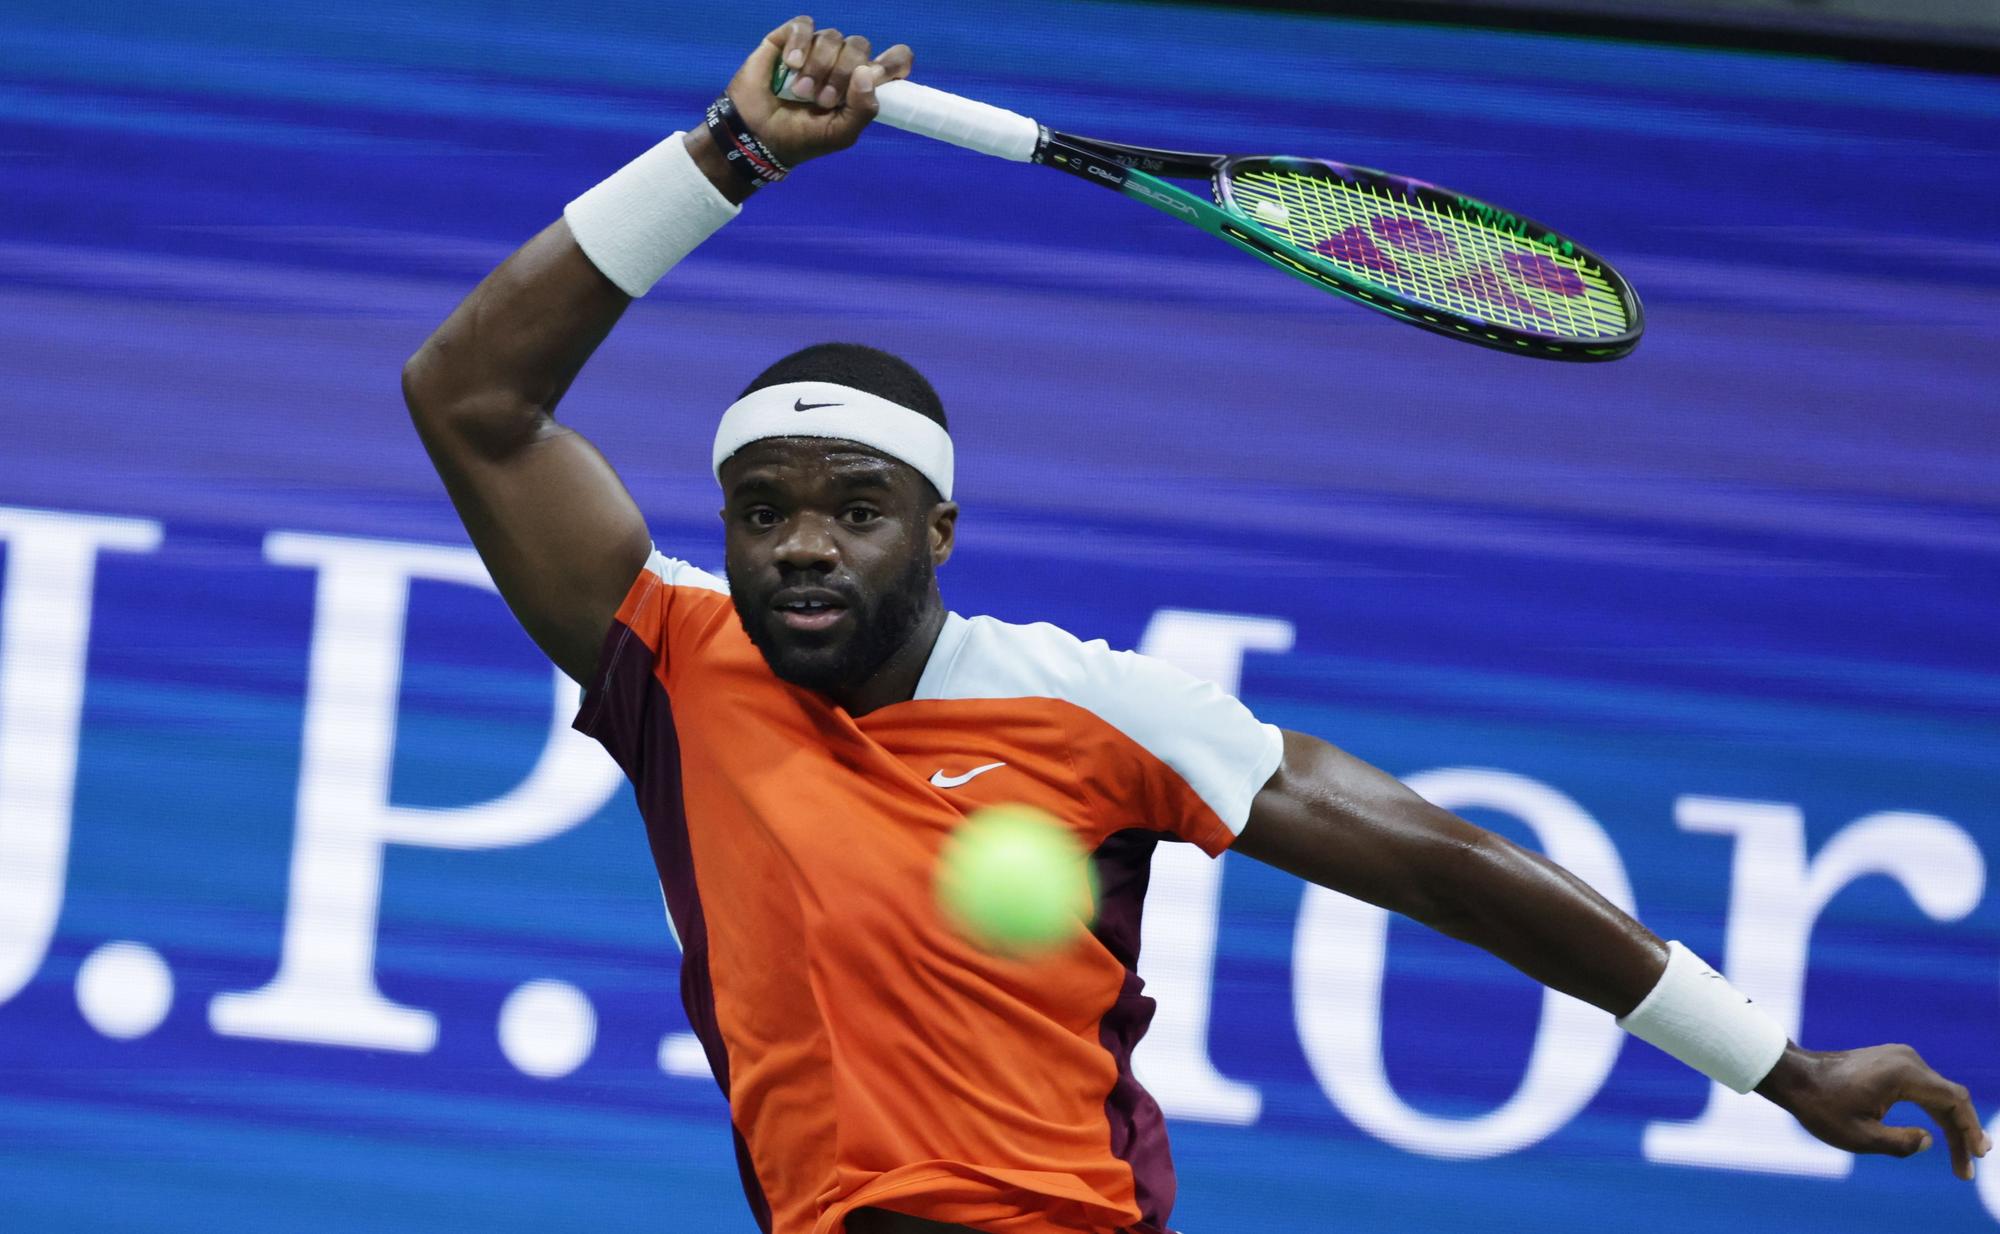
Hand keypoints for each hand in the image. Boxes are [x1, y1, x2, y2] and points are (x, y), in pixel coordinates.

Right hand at [726, 15, 912, 167]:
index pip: (893, 60)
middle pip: (859, 46)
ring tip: (800, 92)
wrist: (758, 136)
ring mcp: (816, 49)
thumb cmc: (801, 138)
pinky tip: (790, 64)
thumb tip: (866, 72)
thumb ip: (863, 109)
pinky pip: (804, 25)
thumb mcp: (840, 134)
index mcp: (860, 85)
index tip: (879, 75)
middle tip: (822, 100)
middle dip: (842, 74)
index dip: (894, 62)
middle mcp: (842, 63)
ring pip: (832, 37)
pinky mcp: (790, 39)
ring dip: (818, 66)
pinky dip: (800, 44)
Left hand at [1759, 1043, 1991, 1179]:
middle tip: (1967, 1169)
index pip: (1953, 1100)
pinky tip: (1941, 1134)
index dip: (1970, 1129)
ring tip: (1960, 1160)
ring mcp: (1899, 1057)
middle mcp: (1907, 1059)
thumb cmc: (1821, 1107)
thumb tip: (1930, 1140)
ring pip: (1938, 1094)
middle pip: (1949, 1098)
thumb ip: (1899, 1143)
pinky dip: (1934, 1111)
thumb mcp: (1859, 1136)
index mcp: (1903, 1074)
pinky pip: (1924, 1088)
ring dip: (1949, 1125)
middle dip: (1962, 1134)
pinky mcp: (1891, 1062)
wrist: (1793, 1076)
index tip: (1979, 1154)